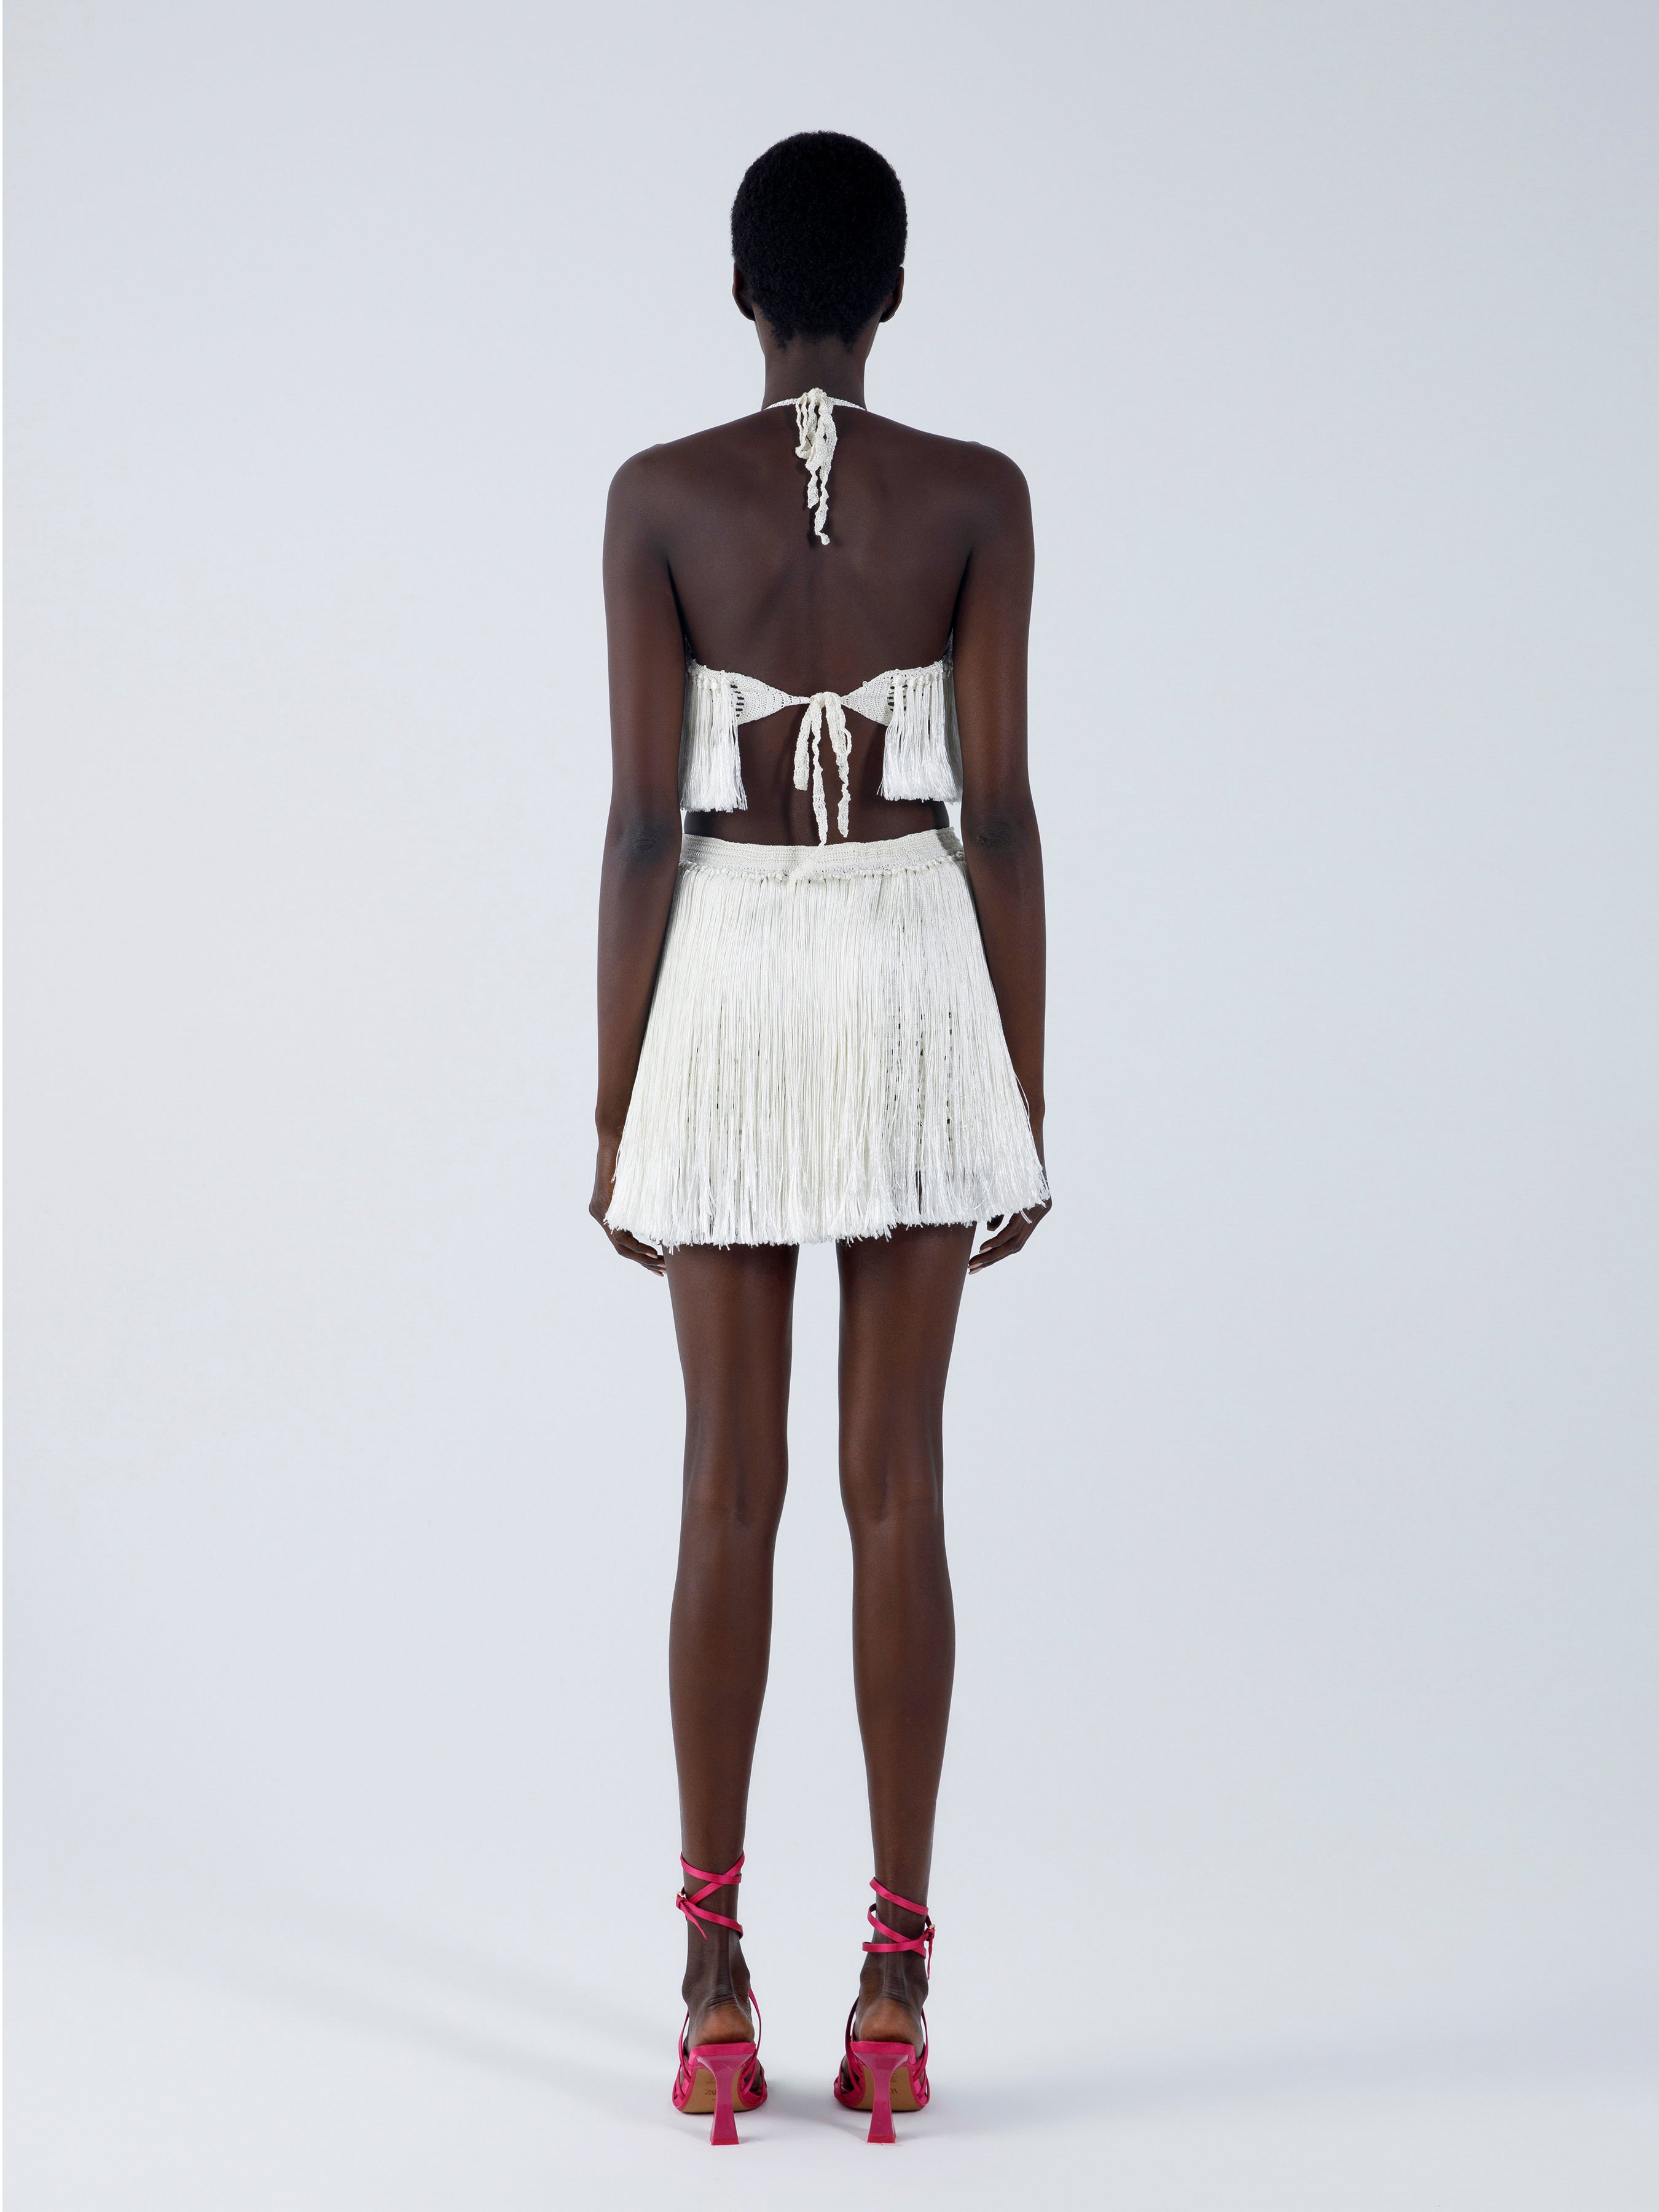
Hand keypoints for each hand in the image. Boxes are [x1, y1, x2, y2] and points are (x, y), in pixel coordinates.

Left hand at [590, 1138, 665, 1275]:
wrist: (616, 1136)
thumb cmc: (631, 1156)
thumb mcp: (640, 1186)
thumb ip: (645, 1204)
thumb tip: (664, 1221)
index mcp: (608, 1211)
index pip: (623, 1241)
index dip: (641, 1256)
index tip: (658, 1265)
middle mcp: (600, 1213)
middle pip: (621, 1248)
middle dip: (643, 1262)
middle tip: (661, 1271)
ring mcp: (599, 1210)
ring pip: (620, 1244)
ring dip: (641, 1256)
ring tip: (659, 1263)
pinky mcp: (603, 1205)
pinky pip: (618, 1233)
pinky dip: (636, 1243)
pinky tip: (651, 1249)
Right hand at [968, 1149, 1051, 1274]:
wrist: (1025, 1129)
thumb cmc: (1011, 1155)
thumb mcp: (1002, 1188)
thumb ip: (999, 1209)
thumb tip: (990, 1230)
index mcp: (1034, 1208)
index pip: (1016, 1240)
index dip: (996, 1253)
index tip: (977, 1261)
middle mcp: (1040, 1210)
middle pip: (1016, 1245)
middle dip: (992, 1259)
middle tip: (973, 1269)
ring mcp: (1038, 1206)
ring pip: (1015, 1240)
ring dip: (993, 1253)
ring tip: (975, 1262)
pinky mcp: (1032, 1199)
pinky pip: (1016, 1226)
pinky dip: (999, 1238)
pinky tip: (984, 1246)